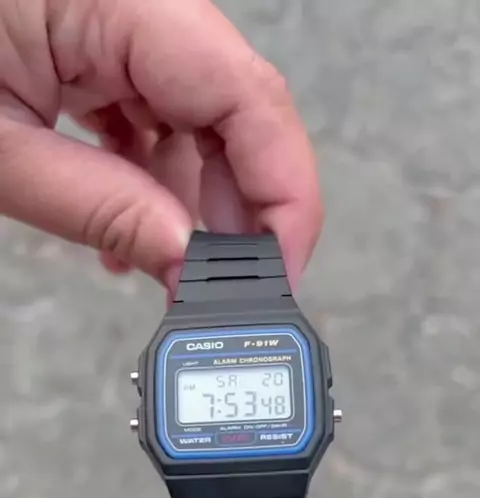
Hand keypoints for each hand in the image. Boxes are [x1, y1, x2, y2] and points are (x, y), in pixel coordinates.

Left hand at [0, 0, 320, 287]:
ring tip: (168, 271)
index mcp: (121, 0)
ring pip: (202, 124)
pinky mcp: (104, 47)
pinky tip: (137, 231)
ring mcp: (123, 24)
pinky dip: (156, 181)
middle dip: (239, 214)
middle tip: (222, 293)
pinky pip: (158, 118)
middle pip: (238, 115)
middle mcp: (140, 4)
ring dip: (194, 206)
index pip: (250, 97)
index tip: (279, 274)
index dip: (284, 194)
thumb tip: (189, 263)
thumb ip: (101, 205)